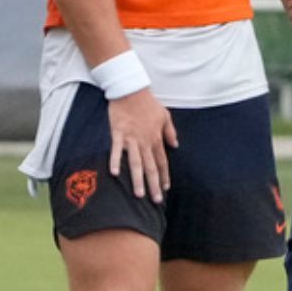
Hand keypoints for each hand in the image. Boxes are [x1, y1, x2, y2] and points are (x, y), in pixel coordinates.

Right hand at [108, 89, 176, 203]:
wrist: (131, 90)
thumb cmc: (148, 103)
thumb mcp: (165, 116)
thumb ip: (170, 132)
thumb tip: (176, 145)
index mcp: (156, 139)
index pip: (162, 162)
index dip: (163, 176)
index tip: (165, 189)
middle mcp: (145, 142)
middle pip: (151, 167)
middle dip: (153, 185)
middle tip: (155, 200)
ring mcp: (131, 139)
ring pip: (136, 163)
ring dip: (138, 179)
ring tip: (139, 195)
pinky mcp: (118, 133)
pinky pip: (116, 150)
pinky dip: (115, 161)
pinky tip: (115, 174)